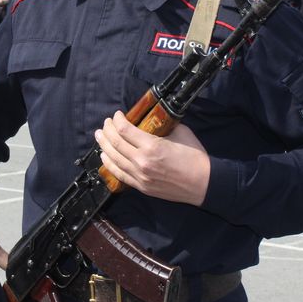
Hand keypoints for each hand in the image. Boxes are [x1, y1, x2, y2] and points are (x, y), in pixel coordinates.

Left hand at [94, 112, 209, 206]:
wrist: (203, 184)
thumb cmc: (195, 157)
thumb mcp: (181, 132)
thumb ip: (164, 126)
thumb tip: (153, 119)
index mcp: (152, 146)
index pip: (125, 130)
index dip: (117, 120)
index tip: (117, 115)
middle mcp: (142, 161)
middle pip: (115, 143)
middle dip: (107, 130)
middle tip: (106, 123)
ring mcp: (140, 176)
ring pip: (114, 158)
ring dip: (104, 145)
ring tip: (99, 136)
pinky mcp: (141, 186)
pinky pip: (119, 174)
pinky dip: (109, 164)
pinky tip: (104, 156)